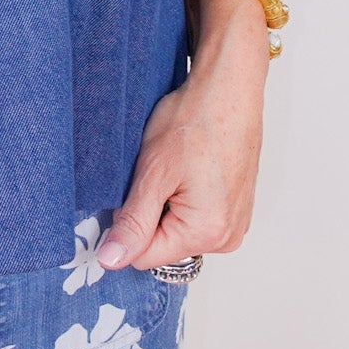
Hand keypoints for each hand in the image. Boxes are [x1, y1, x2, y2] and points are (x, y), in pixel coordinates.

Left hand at [96, 0, 268, 270]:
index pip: (144, 257)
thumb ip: (133, 223)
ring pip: (177, 230)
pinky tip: (187, 169)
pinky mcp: (236, 208)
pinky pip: (196, 217)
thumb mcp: (152, 172)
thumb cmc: (197, 119)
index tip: (129, 192)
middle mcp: (227, 236)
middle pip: (163, 245)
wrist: (228, 88)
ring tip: (174, 169)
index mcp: (207, 233)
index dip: (126, 226)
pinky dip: (184, 197)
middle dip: (149, 214)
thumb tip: (112, 260)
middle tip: (156, 174)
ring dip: (166, 204)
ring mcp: (235, 223)